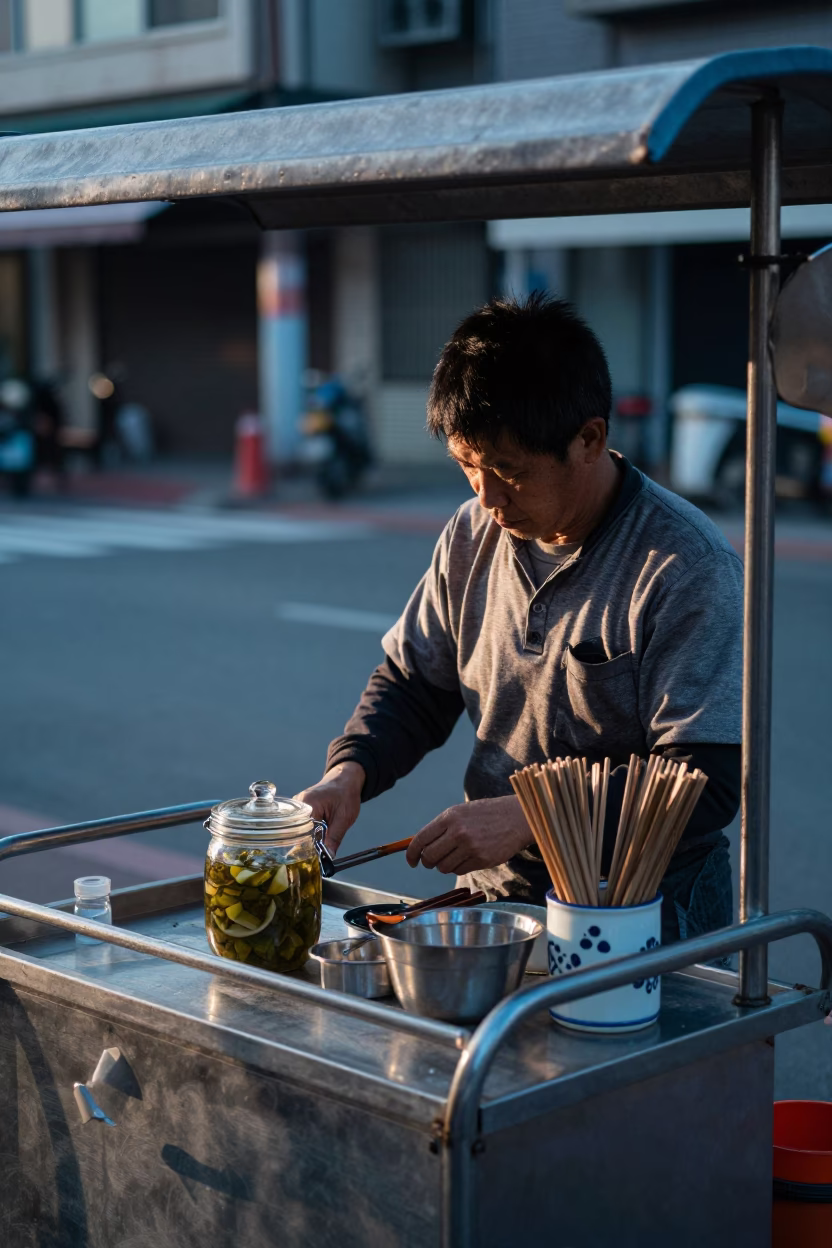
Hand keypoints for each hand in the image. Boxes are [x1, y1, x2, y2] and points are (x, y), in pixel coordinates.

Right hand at [294, 762, 364, 854]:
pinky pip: (300, 826)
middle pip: (295, 832)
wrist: (345, 780)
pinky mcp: (300, 810)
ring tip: (314, 850)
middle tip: (313, 859)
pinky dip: (307, 834)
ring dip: (306, 840)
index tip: (311, 861)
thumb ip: (335, 838)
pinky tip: (314, 840)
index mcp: (306, 805)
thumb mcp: (344, 818)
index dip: (306, 848)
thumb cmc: (346, 794)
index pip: (300, 832)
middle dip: (304, 846)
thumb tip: (328, 857)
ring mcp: (297, 807)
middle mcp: (297, 805)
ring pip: (298, 830)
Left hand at [405, 796, 532, 875]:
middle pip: (429, 857)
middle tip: (432, 861)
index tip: (411, 861)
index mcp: (450, 817)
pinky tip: (468, 857)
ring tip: (454, 855)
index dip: (411, 854)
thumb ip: (441, 827)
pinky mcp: (482, 860)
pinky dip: (459, 867)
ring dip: (444, 865)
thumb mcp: (461, 812)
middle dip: (427, 862)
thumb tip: (419, 846)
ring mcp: (470, 847)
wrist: (516, 817)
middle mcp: (458, 832)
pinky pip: (459, 871)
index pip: (421, 840)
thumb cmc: (485, 814)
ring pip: (443, 867)